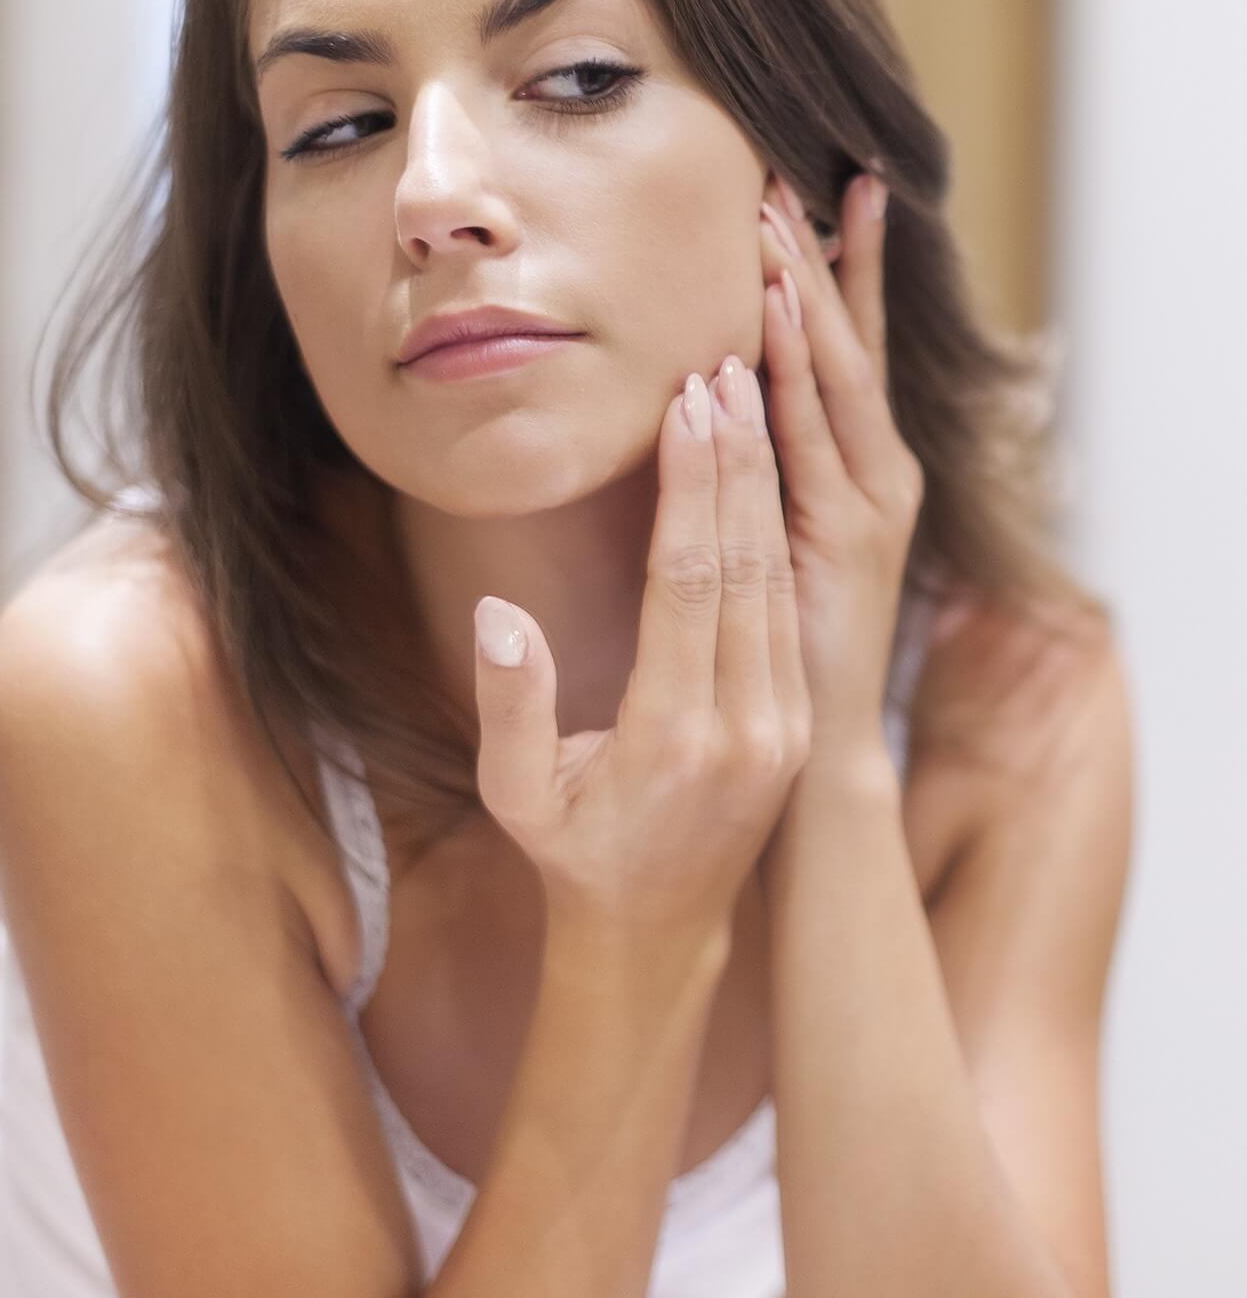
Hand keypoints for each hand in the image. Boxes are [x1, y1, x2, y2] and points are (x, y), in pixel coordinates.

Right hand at [469, 352, 811, 944]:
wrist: (657, 933)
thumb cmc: (573, 855)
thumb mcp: (516, 797)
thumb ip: (510, 707)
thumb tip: (499, 614)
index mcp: (673, 735)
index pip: (690, 580)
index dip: (692, 485)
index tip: (690, 403)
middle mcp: (746, 724)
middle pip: (745, 563)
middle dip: (737, 458)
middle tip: (727, 364)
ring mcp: (784, 723)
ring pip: (778, 578)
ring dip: (765, 484)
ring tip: (749, 396)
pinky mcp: (797, 720)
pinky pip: (788, 608)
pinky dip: (778, 532)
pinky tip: (763, 476)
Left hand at [754, 167, 924, 764]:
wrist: (792, 772)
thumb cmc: (766, 665)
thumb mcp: (756, 566)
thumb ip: (747, 492)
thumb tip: (703, 415)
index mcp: (857, 479)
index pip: (839, 359)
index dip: (829, 279)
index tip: (807, 200)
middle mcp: (877, 481)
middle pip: (845, 350)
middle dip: (821, 261)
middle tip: (790, 174)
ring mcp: (872, 508)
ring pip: (836, 381)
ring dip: (806, 297)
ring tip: (778, 219)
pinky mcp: (850, 542)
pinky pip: (814, 440)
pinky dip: (795, 374)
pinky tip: (768, 315)